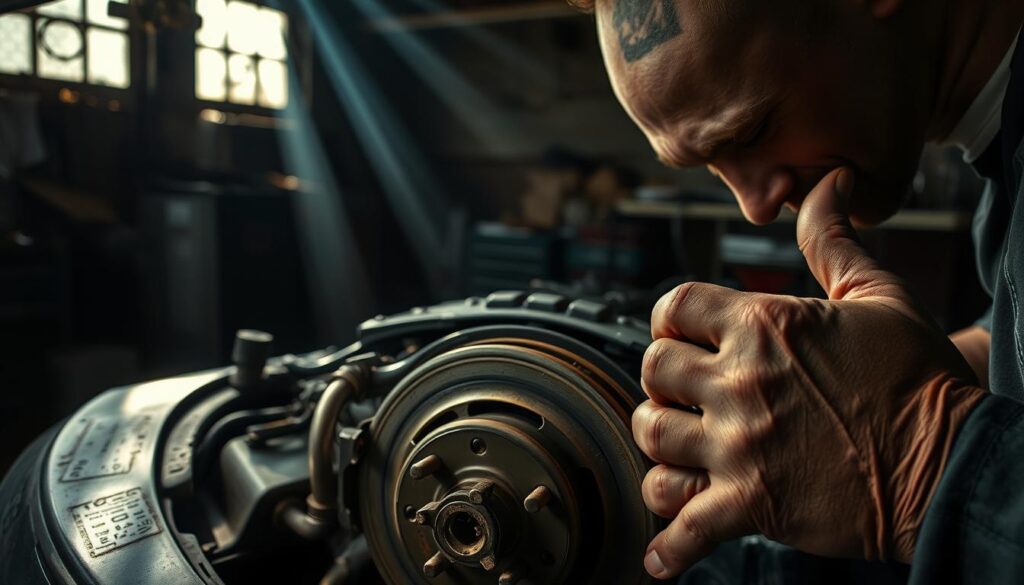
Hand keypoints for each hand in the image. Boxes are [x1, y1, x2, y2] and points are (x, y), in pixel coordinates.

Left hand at [634, 168, 986, 578]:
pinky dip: (668, 547)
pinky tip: (659, 559)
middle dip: (661, 379)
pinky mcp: (752, 505)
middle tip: (685, 391)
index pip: (671, 307)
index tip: (683, 334)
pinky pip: (685, 527)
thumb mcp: (878, 294)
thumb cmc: (916, 378)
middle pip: (651, 370)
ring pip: (651, 437)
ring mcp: (741, 446)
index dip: (670, 319)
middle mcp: (741, 382)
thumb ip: (832, 239)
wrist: (951, 462)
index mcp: (763, 326)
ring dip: (659, 442)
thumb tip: (827, 184)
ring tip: (680, 445)